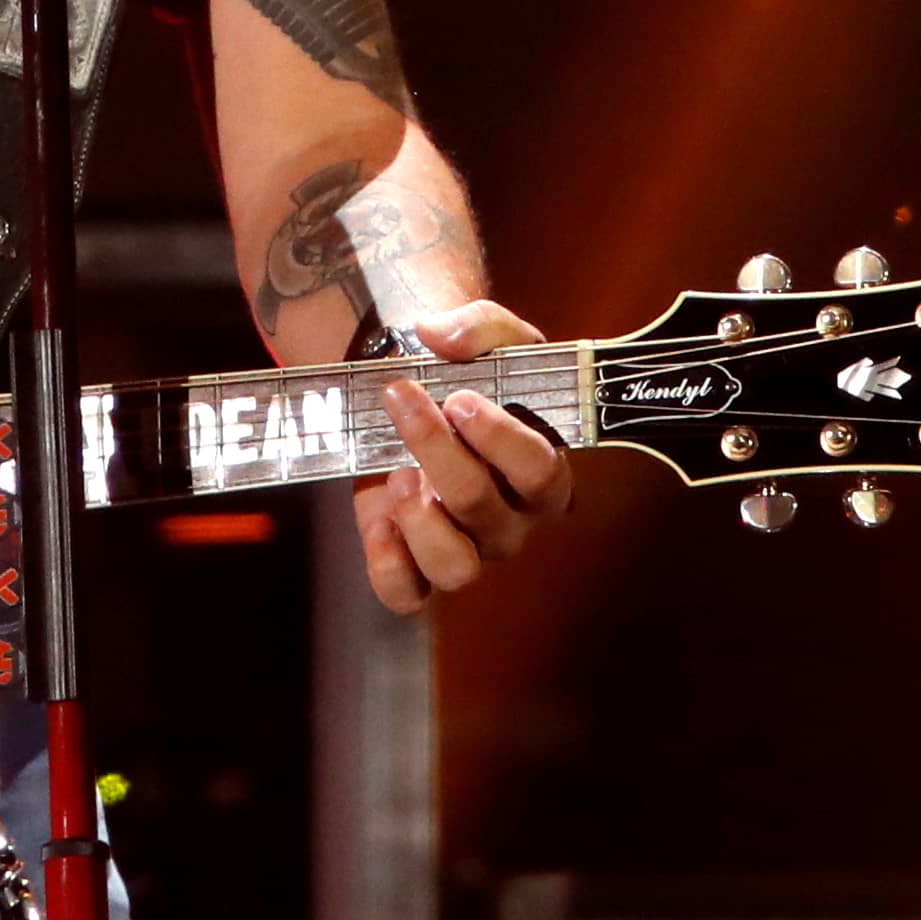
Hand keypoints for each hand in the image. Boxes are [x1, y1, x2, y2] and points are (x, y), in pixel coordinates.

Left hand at [354, 299, 573, 613]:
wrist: (413, 386)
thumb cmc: (465, 370)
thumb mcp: (485, 333)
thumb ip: (478, 325)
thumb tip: (440, 336)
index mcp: (542, 471)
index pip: (541, 472)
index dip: (501, 440)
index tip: (461, 397)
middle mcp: (511, 519)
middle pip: (484, 509)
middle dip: (437, 450)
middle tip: (402, 397)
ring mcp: (464, 547)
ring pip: (455, 568)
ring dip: (419, 522)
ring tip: (394, 472)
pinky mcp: (413, 563)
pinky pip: (407, 593)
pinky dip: (389, 566)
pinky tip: (378, 519)